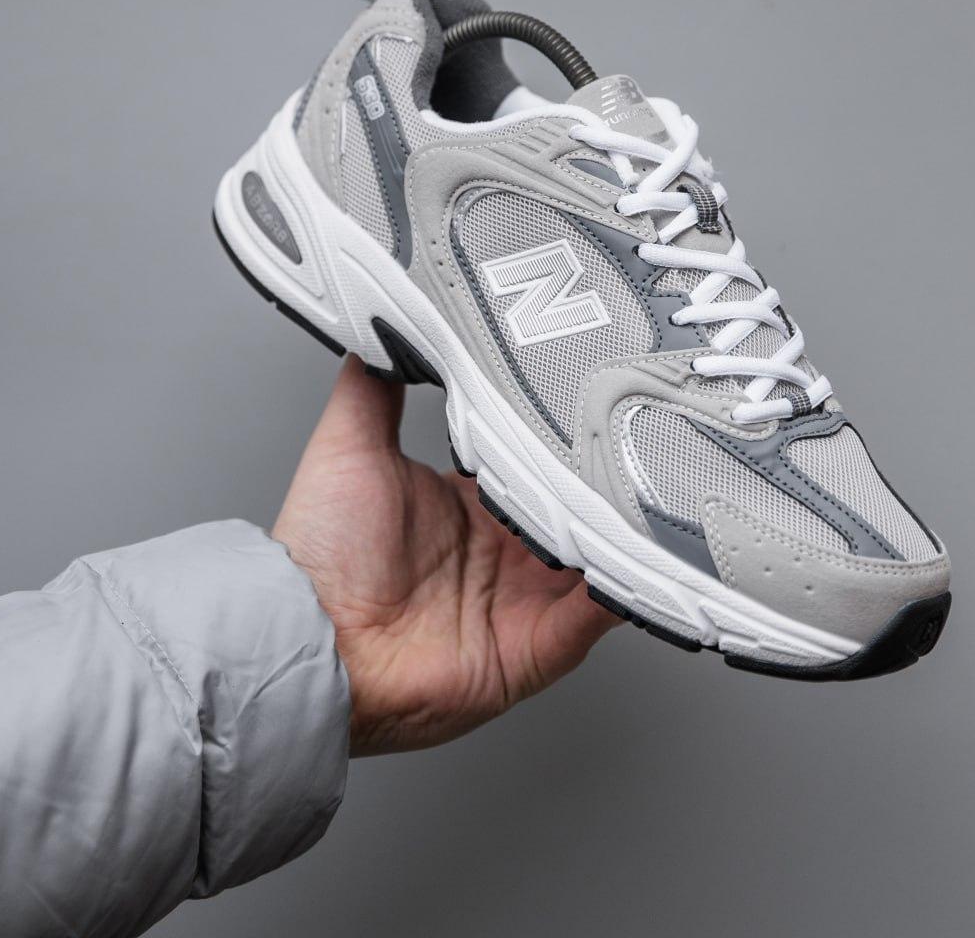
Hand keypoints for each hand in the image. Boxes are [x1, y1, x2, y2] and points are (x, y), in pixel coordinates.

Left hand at [273, 357, 619, 756]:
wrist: (311, 645)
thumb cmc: (321, 557)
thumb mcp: (348, 446)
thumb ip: (374, 385)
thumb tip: (384, 326)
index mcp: (471, 505)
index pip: (537, 458)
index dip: (567, 429)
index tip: (598, 387)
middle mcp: (505, 551)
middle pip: (580, 505)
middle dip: (613, 474)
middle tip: (649, 431)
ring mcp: (527, 601)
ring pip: (603, 554)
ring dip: (629, 526)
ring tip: (663, 485)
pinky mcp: (540, 647)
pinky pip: (601, 616)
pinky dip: (629, 587)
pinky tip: (646, 552)